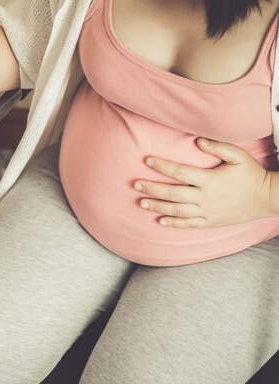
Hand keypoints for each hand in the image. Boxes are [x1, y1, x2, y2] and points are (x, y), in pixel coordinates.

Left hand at [134, 137, 274, 227]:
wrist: (267, 199)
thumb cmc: (252, 175)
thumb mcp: (239, 156)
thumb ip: (218, 147)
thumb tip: (197, 140)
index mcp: (210, 179)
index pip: (180, 172)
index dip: (162, 166)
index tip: (147, 160)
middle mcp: (205, 197)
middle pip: (172, 193)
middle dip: (152, 188)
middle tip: (135, 184)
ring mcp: (207, 212)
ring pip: (176, 210)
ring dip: (157, 206)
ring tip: (141, 202)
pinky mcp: (210, 222)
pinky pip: (188, 224)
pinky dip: (173, 223)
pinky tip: (159, 221)